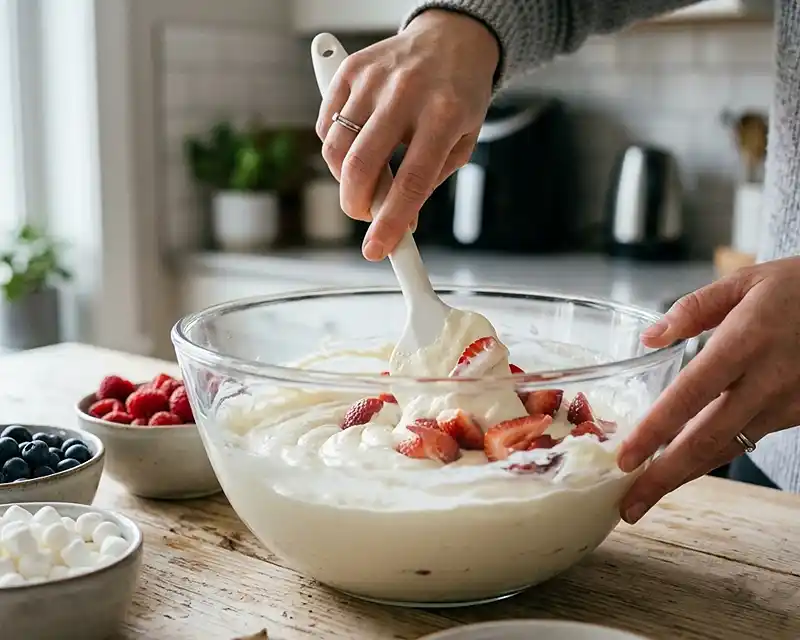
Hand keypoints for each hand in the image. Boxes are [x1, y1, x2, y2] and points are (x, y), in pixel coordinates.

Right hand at [316, 10, 498, 260]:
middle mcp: (406, 94)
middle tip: (366, 215)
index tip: (379, 249)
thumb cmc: (458, 94)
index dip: (391, 222)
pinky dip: (335, 149)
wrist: (452, 38)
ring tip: (365, 179)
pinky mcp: (350, 71)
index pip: (411, 182)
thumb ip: (430, 179)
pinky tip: (356, 147)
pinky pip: (325, 124)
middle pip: (362, 166)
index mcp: (444, 114)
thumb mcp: (463, 141)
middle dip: (356, 206)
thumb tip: (398, 218)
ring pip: (336, 148)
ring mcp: (373, 80)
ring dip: (344, 179)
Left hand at [617, 257, 799, 523]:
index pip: (691, 396)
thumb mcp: (746, 281)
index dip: (656, 432)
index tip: (625, 459)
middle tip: (628, 507)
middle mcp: (767, 382)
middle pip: (707, 441)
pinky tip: (681, 467)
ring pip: (727, 450)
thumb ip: (694, 308)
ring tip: (646, 498)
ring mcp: (787, 404)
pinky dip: (712, 457)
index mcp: (745, 342)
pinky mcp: (798, 415)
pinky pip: (746, 441)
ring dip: (684, 476)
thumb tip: (650, 337)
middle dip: (664, 478)